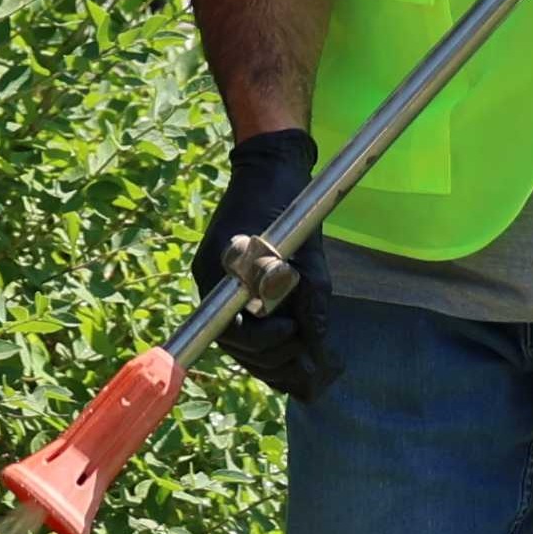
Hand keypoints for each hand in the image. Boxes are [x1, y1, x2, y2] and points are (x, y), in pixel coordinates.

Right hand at [201, 130, 334, 400]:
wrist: (271, 164)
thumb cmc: (287, 201)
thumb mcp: (306, 254)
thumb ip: (311, 301)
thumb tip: (318, 351)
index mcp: (219, 275)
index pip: (232, 332)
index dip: (264, 344)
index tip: (294, 331)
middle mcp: (214, 287)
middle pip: (237, 344)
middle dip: (273, 358)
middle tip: (310, 357)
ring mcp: (222, 287)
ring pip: (243, 341)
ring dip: (273, 357)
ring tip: (310, 369)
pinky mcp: (237, 285)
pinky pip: (248, 324)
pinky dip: (271, 341)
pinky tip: (298, 351)